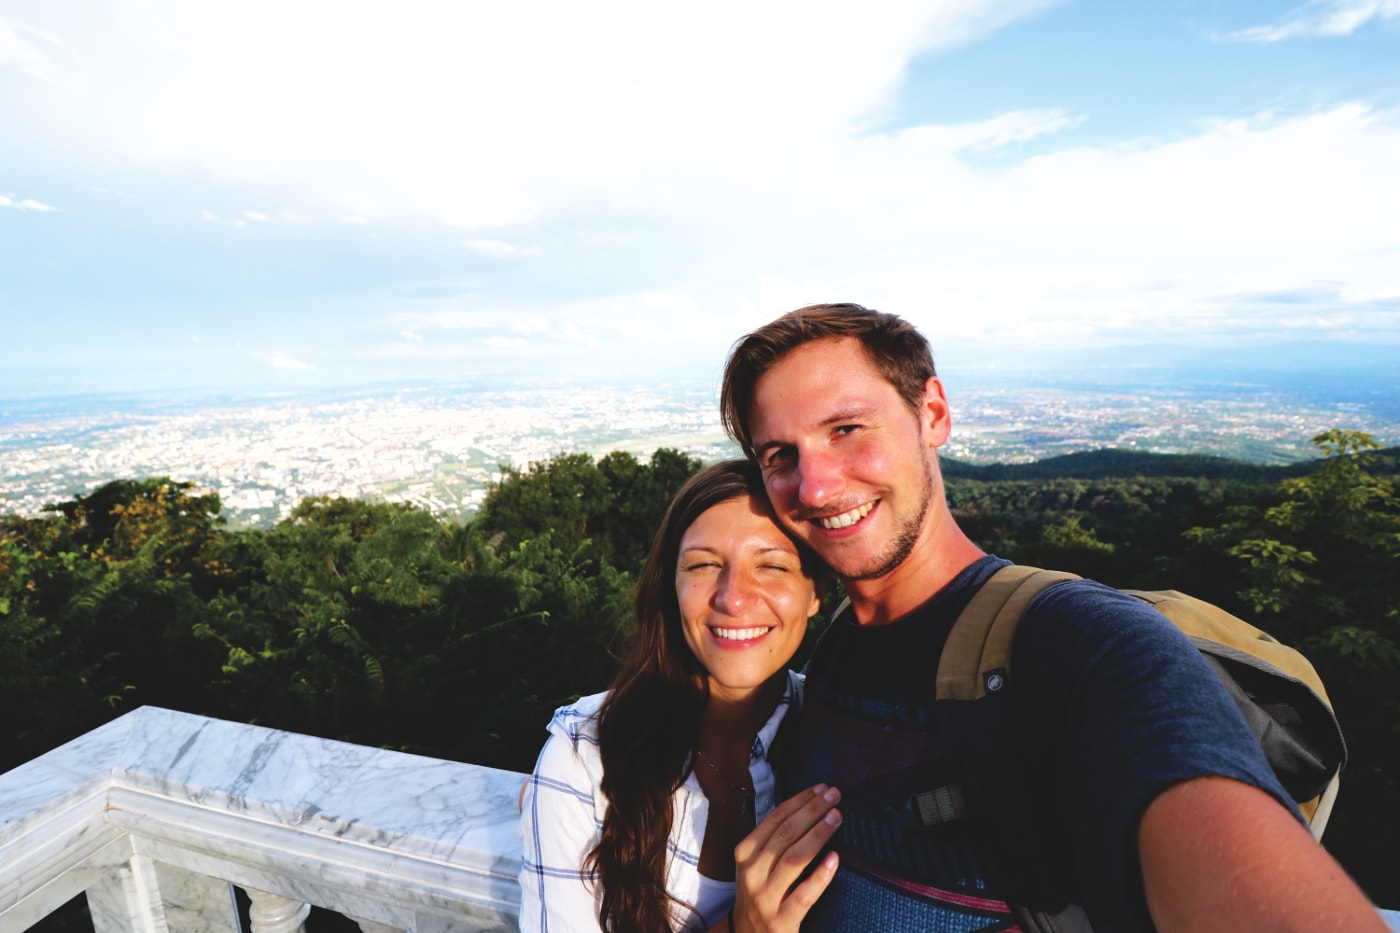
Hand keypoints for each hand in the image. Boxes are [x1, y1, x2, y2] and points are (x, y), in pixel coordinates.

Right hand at [729, 784, 841, 932]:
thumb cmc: (759, 894)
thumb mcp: (756, 865)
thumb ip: (775, 840)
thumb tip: (809, 807)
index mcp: (745, 853)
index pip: (775, 818)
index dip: (800, 800)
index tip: (822, 788)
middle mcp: (752, 872)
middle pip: (785, 833)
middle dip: (812, 810)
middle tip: (835, 796)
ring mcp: (765, 898)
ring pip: (794, 859)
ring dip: (818, 834)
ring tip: (837, 817)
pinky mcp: (780, 921)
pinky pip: (804, 894)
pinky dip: (820, 875)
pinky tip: (835, 859)